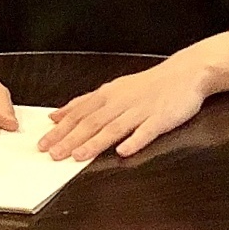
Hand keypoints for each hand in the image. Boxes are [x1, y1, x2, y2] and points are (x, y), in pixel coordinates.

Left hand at [42, 56, 209, 159]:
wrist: (185, 73)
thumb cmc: (147, 85)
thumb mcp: (112, 89)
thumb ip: (85, 103)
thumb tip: (56, 115)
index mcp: (107, 95)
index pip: (78, 114)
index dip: (60, 129)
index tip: (43, 143)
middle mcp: (120, 102)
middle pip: (91, 122)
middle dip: (70, 139)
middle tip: (53, 154)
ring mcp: (141, 110)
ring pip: (114, 128)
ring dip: (95, 143)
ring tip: (78, 156)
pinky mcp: (161, 119)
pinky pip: (146, 131)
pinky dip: (134, 141)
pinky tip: (123, 152)